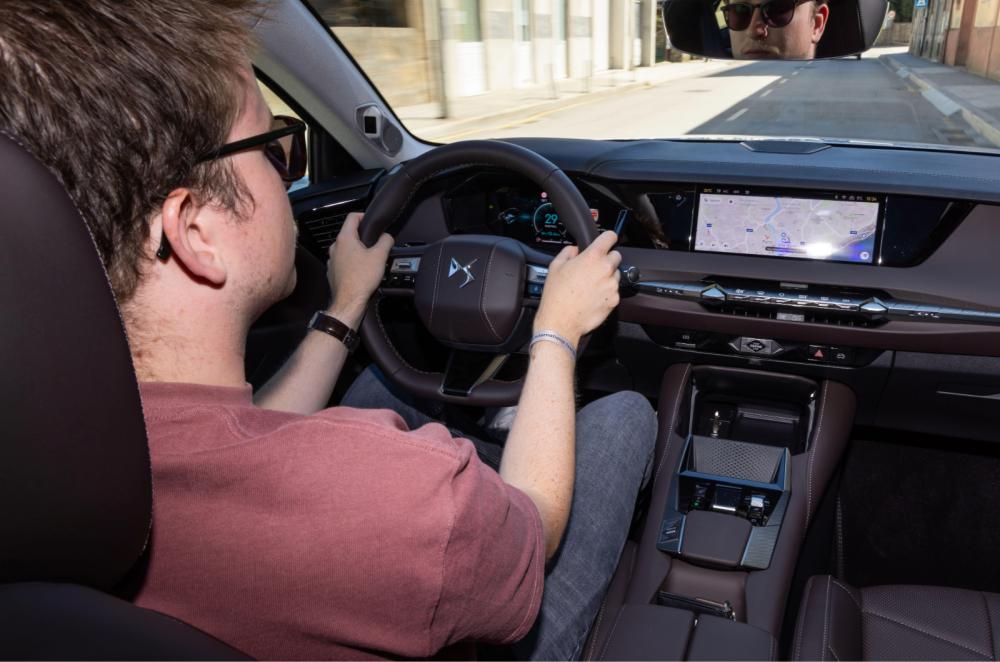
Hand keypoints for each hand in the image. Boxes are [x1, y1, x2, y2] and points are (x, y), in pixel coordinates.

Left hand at [326, 212, 392, 325]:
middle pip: (349, 234)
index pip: (352, 217)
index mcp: (345, 239)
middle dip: (362, 237)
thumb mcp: (380, 256)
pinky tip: (361, 271)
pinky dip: (351, 263)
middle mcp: (335, 247)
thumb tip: (387, 236)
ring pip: (345, 249)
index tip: (370, 220)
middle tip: (374, 243)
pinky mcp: (333, 272)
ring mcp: (332, 260)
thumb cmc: (361, 279)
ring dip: (356, 250)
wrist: (349, 301)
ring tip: (369, 259)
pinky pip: (343, 262)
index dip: (363, 215)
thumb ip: (386, 241)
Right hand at [533, 231, 621, 347]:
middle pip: (616, 256)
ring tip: (591, 286)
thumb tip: (575, 249)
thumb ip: (568, 252)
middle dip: (607, 260)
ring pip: (616, 275)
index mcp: (592, 257)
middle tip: (593, 269)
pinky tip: (593, 297)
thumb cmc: (556, 295)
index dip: (608, 238)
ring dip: (607, 277)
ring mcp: (612, 285)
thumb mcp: (555, 266)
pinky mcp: (615, 300)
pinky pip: (614, 291)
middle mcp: (605, 269)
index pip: (610, 237)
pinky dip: (607, 293)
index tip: (607, 240)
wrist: (561, 321)